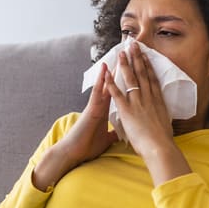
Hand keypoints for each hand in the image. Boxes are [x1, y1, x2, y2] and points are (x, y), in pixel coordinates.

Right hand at [31, 62, 118, 190]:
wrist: (73, 153)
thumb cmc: (87, 146)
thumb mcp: (106, 138)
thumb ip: (114, 132)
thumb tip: (122, 132)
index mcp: (106, 111)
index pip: (119, 92)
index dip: (127, 81)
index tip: (135, 69)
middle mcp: (101, 105)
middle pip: (115, 85)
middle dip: (123, 71)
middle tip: (130, 55)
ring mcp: (95, 105)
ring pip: (106, 84)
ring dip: (112, 69)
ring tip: (119, 54)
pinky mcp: (91, 109)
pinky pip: (97, 91)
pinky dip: (101, 80)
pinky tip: (105, 69)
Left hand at [105, 41, 175, 158]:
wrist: (160, 147)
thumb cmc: (163, 141)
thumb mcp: (165, 125)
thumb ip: (160, 117)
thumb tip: (162, 118)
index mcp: (158, 101)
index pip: (152, 80)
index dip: (148, 66)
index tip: (146, 56)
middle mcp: (148, 98)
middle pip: (142, 74)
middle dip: (137, 58)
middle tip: (134, 45)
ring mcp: (137, 103)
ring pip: (131, 79)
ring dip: (125, 64)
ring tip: (122, 52)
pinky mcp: (127, 110)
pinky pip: (117, 93)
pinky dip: (111, 82)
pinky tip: (107, 73)